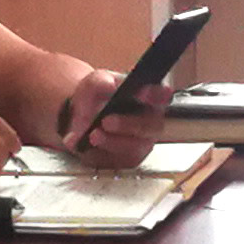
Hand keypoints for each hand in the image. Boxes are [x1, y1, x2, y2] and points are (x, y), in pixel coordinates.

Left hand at [53, 70, 170, 168]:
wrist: (82, 117)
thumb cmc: (97, 96)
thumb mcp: (95, 82)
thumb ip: (101, 82)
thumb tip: (109, 86)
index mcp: (150, 97)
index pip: (162, 95)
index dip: (157, 94)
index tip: (144, 92)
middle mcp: (151, 122)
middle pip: (150, 126)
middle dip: (128, 124)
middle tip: (107, 121)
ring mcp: (142, 143)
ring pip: (135, 148)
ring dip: (112, 142)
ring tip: (93, 135)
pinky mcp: (129, 160)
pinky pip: (119, 161)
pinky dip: (101, 153)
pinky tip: (88, 145)